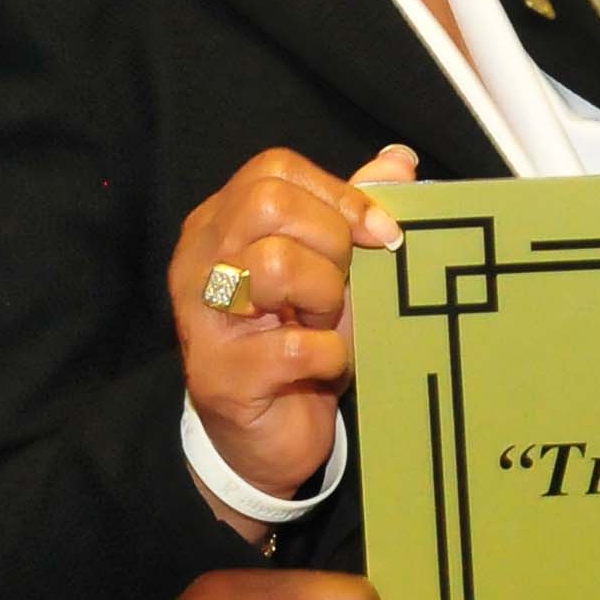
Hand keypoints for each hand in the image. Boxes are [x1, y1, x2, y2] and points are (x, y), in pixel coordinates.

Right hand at [172, 145, 412, 501]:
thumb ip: (356, 213)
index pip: (275, 171)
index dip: (339, 196)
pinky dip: (328, 356)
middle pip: (268, 204)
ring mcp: (202, 318)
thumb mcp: (332, 271)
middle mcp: (199, 260)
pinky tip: (322, 366)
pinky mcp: (219, 375)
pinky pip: (295, 345)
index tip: (382, 234)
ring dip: (324, 297)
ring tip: (321, 323)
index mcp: (221, 224)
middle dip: (329, 243)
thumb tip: (400, 160)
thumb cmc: (297, 343)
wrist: (267, 438)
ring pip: (275, 264)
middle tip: (337, 287)